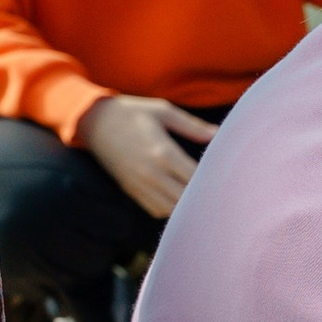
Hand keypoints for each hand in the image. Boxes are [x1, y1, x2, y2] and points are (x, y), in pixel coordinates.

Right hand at [79, 93, 218, 219]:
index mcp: (162, 152)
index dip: (213, 182)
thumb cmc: (131, 113)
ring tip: (201, 197)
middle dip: (203, 197)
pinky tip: (180, 198)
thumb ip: (192, 126)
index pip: (195, 178)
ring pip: (172, 209)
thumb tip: (219, 134)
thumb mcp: (163, 111)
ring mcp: (139, 185)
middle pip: (186, 198)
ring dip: (187, 206)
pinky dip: (171, 209)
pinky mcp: (131, 190)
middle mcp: (150, 173)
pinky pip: (156, 210)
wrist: (93, 121)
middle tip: (220, 193)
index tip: (228, 180)